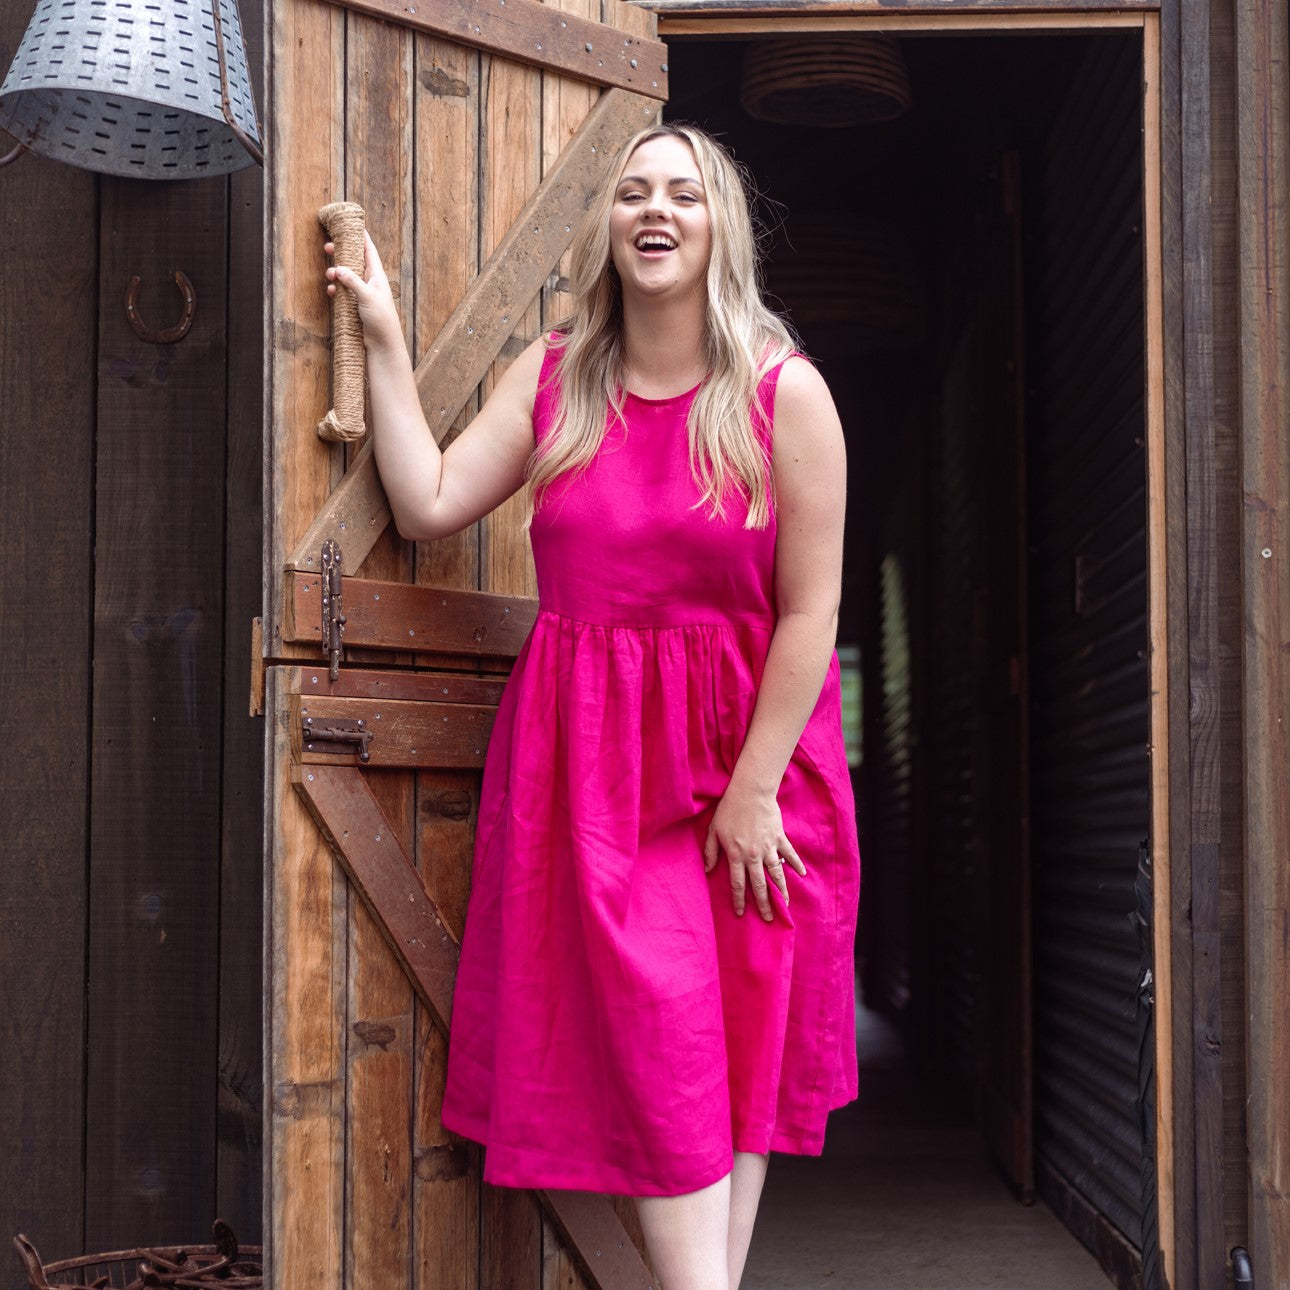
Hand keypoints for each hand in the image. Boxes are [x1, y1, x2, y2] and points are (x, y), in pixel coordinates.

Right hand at [323, 229, 401, 349]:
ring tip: (329, 275)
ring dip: (336, 274)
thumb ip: (353, 281)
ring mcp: (362, 294)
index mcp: (377, 276)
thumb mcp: (367, 296)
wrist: (382, 344)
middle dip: (341, 254)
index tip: (353, 225)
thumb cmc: (381, 319)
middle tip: (328, 247)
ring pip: (346, 277)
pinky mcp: (355, 306)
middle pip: (354, 261)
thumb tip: (338, 268)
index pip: (369, 251)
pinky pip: (343, 293)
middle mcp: (370, 282)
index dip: (361, 238)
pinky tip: (332, 292)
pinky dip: (336, 290)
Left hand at [703, 784, 805, 920]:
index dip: (739, 900)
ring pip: (777, 874)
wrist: (750, 792)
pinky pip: (789, 854)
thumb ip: (711, 852)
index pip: (738, 883)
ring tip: (785, 905)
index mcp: (736, 854)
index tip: (741, 913)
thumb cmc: (729, 809)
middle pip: (760, 885)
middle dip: (764, 904)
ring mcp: (768, 847)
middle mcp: (753, 855)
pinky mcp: (779, 837)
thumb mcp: (713, 830)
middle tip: (769, 918)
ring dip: (782, 891)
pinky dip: (796, 864)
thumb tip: (708, 870)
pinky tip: (802, 874)